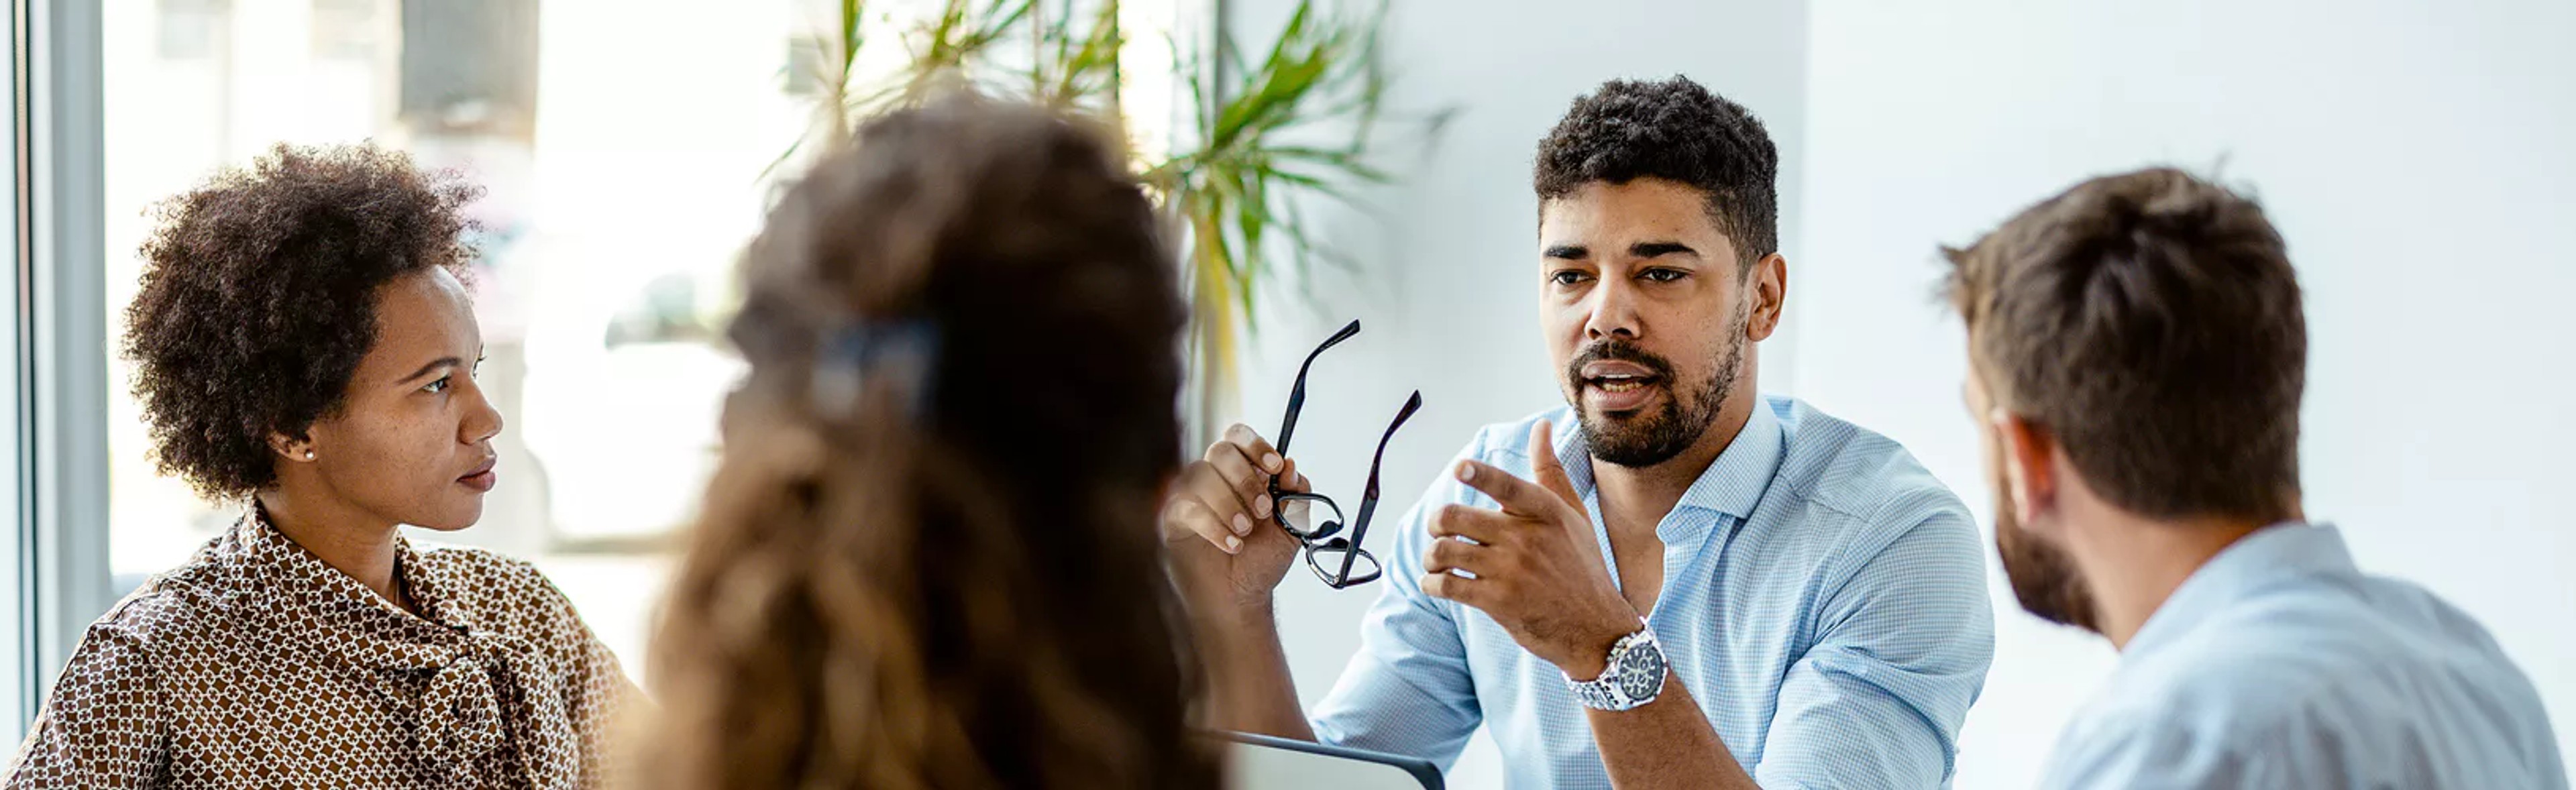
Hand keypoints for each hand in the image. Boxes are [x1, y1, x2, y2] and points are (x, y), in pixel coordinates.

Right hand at [1161, 423, 1309, 622]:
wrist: (1240, 598)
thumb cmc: (1261, 562)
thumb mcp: (1292, 529)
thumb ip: (1296, 497)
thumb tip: (1292, 469)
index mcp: (1242, 472)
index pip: (1240, 436)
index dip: (1256, 445)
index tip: (1275, 466)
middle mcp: (1214, 477)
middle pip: (1220, 450)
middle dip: (1245, 478)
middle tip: (1262, 510)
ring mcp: (1191, 495)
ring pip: (1201, 474)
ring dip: (1228, 502)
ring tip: (1244, 532)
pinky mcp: (1173, 517)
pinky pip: (1188, 506)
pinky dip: (1214, 525)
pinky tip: (1231, 544)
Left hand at [1423, 420, 1640, 677]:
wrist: (1596, 628)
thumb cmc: (1581, 565)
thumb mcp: (1573, 515)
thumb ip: (1550, 471)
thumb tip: (1541, 426)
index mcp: (1544, 511)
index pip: (1506, 485)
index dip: (1478, 475)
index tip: (1459, 469)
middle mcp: (1526, 538)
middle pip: (1455, 517)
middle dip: (1437, 523)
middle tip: (1440, 530)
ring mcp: (1511, 571)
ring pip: (1445, 551)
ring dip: (1431, 556)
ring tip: (1437, 560)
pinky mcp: (1498, 602)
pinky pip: (1447, 585)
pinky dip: (1432, 583)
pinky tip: (1437, 583)